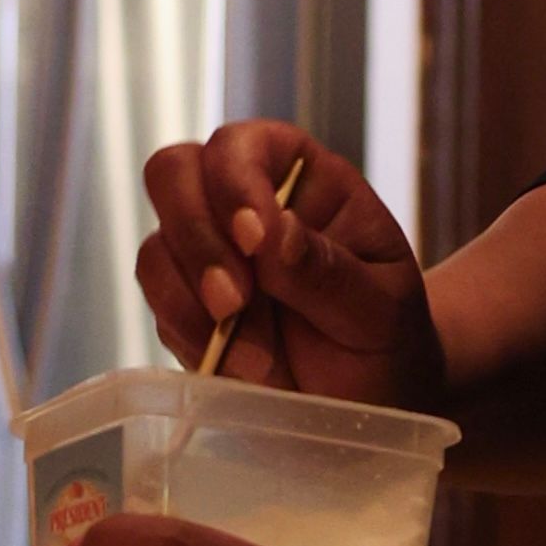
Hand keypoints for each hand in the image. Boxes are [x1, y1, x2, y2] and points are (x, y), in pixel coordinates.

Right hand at [135, 125, 439, 403]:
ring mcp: (209, 255)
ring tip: (255, 355)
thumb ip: (328, 271)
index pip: (241, 145)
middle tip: (234, 302)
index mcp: (301, 177)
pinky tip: (240, 365)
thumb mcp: (380, 309)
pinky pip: (160, 308)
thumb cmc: (388, 340)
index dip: (233, 181)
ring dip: (191, 302)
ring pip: (157, 248)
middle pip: (173, 174)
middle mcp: (243, 204)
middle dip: (197, 240)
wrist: (372, 400)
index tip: (253, 240)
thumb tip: (273, 232)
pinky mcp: (187, 308)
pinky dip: (189, 337)